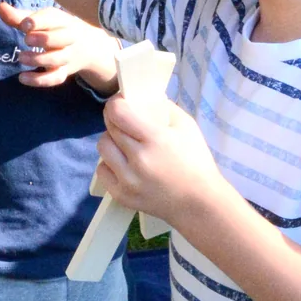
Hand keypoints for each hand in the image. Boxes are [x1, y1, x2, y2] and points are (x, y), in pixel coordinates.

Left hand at [0, 0, 120, 90]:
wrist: (87, 47)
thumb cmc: (56, 29)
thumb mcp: (41, 20)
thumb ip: (19, 16)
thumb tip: (0, 7)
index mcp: (62, 20)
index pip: (53, 19)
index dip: (38, 22)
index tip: (24, 25)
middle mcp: (67, 38)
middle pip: (60, 38)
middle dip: (43, 39)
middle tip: (26, 40)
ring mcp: (66, 57)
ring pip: (57, 59)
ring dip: (38, 59)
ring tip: (21, 57)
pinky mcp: (63, 72)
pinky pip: (55, 79)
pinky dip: (39, 80)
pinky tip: (22, 77)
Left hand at [95, 90, 225, 232]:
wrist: (198, 203)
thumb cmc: (196, 161)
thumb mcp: (187, 126)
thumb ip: (163, 107)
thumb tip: (140, 97)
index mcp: (155, 139)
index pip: (118, 113)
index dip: (116, 104)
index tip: (121, 103)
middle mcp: (138, 160)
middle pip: (109, 129)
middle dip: (115, 121)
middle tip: (126, 123)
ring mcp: (127, 180)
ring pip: (102, 148)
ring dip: (111, 142)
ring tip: (125, 145)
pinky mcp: (121, 195)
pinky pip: (102, 171)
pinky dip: (110, 164)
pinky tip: (124, 164)